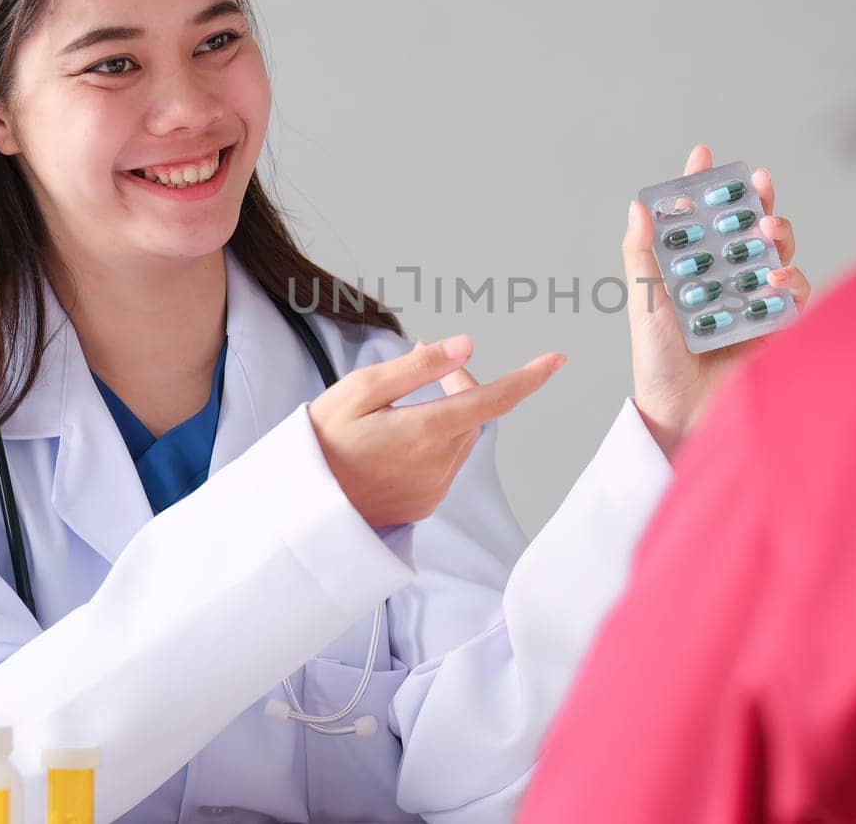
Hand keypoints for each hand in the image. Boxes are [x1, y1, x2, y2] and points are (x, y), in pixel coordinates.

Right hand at [308, 334, 564, 526]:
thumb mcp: (359, 391)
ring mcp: (432, 489)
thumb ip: (416, 369)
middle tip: (426, 360)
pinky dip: (433, 443)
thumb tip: (466, 346)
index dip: (528, 379)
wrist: (298, 509)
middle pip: (474, 415)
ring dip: (448, 415)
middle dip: (462, 385)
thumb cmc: (322, 441)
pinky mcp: (423, 504)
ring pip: (461, 439)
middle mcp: (438, 465)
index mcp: (425, 432)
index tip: (556, 360)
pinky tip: (396, 441)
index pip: (493, 401)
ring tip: (402, 403)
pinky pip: (444, 464)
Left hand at [622, 144, 812, 457]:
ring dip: (775, 235)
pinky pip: (793, 294)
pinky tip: (774, 279)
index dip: (704, 185)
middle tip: (756, 183)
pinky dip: (789, 279)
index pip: (699, 219)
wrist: (682, 415)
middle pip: (746, 229)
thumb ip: (641, 255)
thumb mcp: (644, 303)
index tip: (704, 153)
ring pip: (774, 254)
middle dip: (754, 201)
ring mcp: (753, 301)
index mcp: (690, 270)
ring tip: (767, 231)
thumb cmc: (658, 363)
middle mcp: (724, 281)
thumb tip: (637, 205)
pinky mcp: (777, 327)